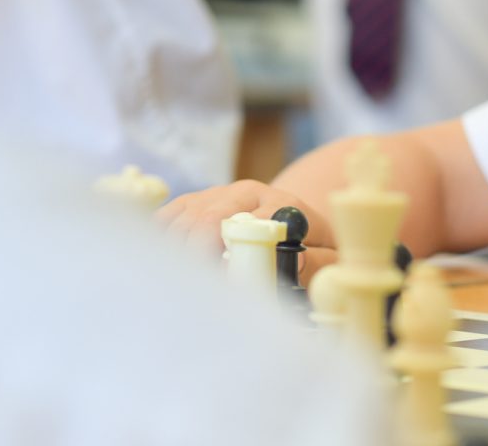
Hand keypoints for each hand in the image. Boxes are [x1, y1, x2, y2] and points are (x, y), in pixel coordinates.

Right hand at [156, 180, 338, 283]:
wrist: (299, 223)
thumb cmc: (316, 247)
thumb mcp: (329, 258)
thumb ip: (315, 262)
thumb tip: (292, 262)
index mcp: (280, 205)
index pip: (248, 228)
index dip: (230, 261)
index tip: (221, 290)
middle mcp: (245, 194)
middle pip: (206, 221)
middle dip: (196, 259)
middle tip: (193, 294)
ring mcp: (217, 195)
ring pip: (182, 220)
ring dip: (174, 254)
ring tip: (177, 287)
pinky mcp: (195, 201)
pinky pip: (167, 216)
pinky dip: (158, 241)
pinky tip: (161, 266)